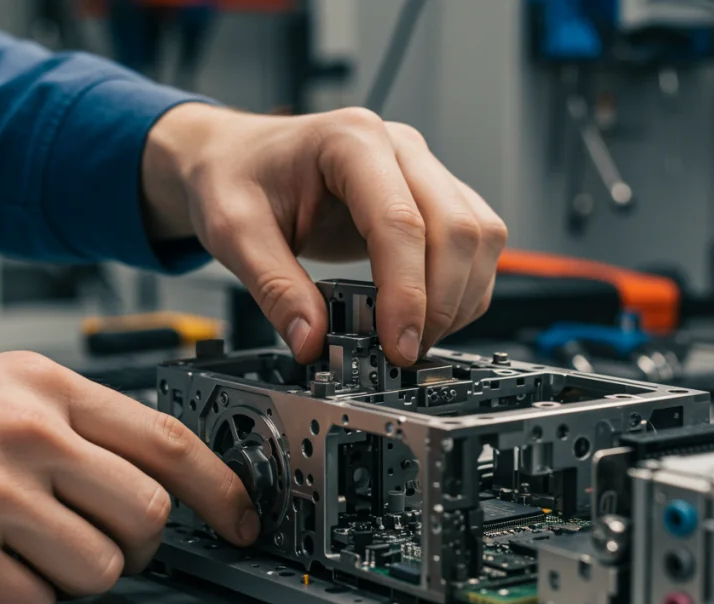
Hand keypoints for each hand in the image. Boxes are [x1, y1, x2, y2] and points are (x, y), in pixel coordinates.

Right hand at [0, 351, 256, 603]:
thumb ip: (67, 416)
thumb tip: (138, 464)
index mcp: (45, 387)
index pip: (168, 441)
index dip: (221, 488)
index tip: (241, 518)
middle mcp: (30, 436)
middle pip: (148, 514)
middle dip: (137, 544)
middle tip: (100, 543)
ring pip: (101, 569)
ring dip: (76, 577)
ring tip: (26, 556)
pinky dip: (19, 601)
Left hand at [142, 104, 507, 364]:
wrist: (235, 157)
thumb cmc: (234, 178)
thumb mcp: (234, 232)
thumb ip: (274, 288)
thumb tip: (313, 342)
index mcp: (350, 141)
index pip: (400, 222)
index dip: (406, 292)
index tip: (397, 344)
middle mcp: (399, 147)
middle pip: (456, 228)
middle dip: (440, 302)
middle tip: (404, 352)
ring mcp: (421, 168)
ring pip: (479, 235)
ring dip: (460, 297)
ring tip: (415, 337)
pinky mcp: (431, 195)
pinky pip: (474, 240)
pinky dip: (463, 286)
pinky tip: (428, 314)